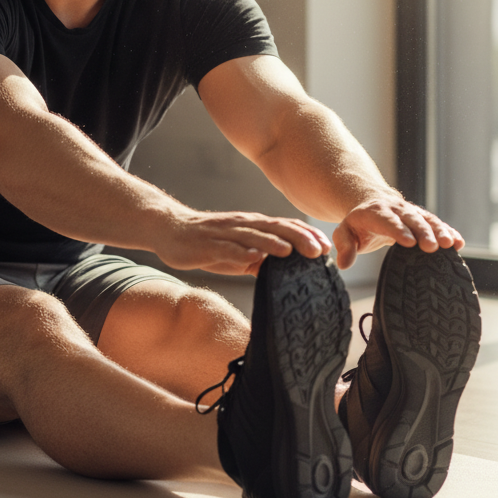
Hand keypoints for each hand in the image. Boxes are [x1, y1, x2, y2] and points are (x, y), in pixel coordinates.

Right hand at [155, 211, 333, 276]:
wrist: (170, 228)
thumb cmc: (207, 242)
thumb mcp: (238, 251)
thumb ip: (260, 258)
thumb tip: (284, 273)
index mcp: (252, 226)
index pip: (284, 227)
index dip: (306, 234)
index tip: (327, 246)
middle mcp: (242, 225)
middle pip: (274, 228)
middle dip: (297, 237)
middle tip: (319, 250)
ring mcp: (224, 233)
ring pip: (252, 236)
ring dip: (272, 242)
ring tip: (291, 251)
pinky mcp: (207, 244)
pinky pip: (225, 247)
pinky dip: (240, 251)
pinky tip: (253, 258)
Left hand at [332, 195, 463, 269]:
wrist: (372, 201)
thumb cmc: (359, 223)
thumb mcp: (345, 231)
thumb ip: (344, 246)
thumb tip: (344, 264)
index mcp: (376, 213)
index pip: (387, 221)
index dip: (398, 230)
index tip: (409, 242)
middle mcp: (396, 210)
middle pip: (411, 219)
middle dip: (423, 232)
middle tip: (431, 247)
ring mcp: (411, 213)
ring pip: (427, 219)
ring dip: (439, 231)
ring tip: (451, 244)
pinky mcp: (423, 218)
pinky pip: (437, 223)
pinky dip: (448, 231)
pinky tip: (459, 242)